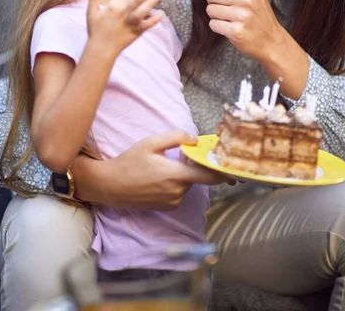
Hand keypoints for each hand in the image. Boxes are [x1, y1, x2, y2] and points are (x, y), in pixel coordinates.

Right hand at [77, 130, 226, 209]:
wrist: (109, 186)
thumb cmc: (129, 162)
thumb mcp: (151, 143)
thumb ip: (176, 137)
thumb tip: (194, 138)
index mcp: (176, 175)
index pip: (208, 176)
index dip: (223, 173)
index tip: (235, 171)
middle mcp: (177, 192)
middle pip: (197, 177)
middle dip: (194, 165)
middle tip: (182, 154)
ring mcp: (172, 201)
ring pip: (188, 184)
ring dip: (184, 174)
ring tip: (164, 165)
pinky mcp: (166, 207)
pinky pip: (179, 192)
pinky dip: (176, 183)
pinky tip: (159, 176)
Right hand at [86, 0, 163, 58]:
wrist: (101, 49)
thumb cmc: (96, 30)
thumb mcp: (91, 12)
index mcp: (113, 6)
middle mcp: (122, 13)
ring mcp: (130, 23)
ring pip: (142, 10)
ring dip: (150, 2)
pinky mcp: (135, 33)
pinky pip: (146, 25)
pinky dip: (154, 20)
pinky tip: (161, 13)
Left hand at [194, 0, 284, 61]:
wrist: (271, 40)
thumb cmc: (257, 13)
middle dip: (215, 3)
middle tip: (231, 9)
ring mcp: (241, 14)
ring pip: (210, 10)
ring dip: (217, 16)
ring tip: (233, 19)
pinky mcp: (236, 30)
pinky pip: (213, 24)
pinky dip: (219, 27)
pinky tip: (232, 28)